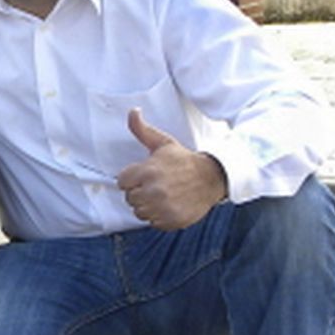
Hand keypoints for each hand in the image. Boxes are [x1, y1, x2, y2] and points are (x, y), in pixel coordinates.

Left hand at [115, 108, 228, 230]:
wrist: (213, 177)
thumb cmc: (184, 160)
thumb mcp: (163, 143)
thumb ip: (142, 130)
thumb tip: (133, 111)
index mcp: (147, 171)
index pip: (122, 182)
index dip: (131, 179)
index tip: (144, 176)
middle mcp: (153, 191)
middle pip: (129, 198)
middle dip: (139, 192)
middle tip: (155, 185)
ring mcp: (163, 207)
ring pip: (140, 212)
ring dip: (148, 206)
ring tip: (162, 195)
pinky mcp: (171, 220)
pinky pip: (153, 223)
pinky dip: (159, 217)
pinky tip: (169, 205)